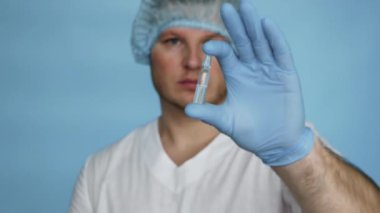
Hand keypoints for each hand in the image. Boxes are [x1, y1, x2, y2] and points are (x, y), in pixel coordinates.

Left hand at [185, 0, 313, 165]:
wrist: (275, 142)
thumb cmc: (250, 131)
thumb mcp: (226, 122)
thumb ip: (209, 114)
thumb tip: (187, 109)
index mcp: (236, 75)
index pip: (226, 54)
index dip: (217, 48)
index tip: (207, 46)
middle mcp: (251, 68)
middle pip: (242, 42)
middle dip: (235, 25)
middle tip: (226, 8)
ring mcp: (269, 69)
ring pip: (260, 42)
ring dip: (253, 26)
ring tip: (246, 8)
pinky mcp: (285, 74)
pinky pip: (279, 53)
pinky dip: (274, 39)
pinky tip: (266, 24)